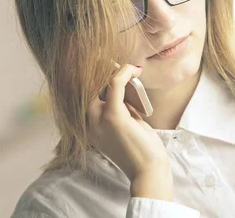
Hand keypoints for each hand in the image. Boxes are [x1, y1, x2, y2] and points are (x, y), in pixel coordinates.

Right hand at [86, 64, 172, 197]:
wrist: (148, 171)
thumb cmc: (141, 149)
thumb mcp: (126, 125)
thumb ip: (120, 108)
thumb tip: (125, 85)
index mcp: (90, 127)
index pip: (85, 95)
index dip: (97, 79)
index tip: (110, 65)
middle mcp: (89, 124)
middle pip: (89, 86)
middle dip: (103, 72)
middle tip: (119, 64)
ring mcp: (98, 120)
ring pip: (101, 83)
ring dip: (117, 71)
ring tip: (131, 69)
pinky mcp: (113, 117)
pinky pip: (115, 85)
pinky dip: (124, 73)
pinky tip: (135, 70)